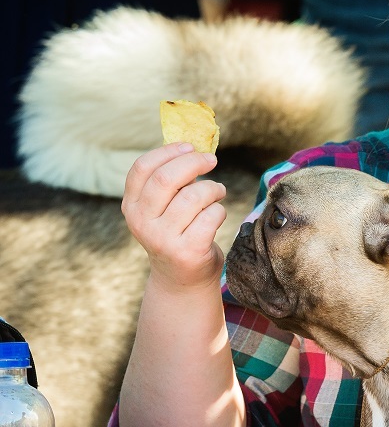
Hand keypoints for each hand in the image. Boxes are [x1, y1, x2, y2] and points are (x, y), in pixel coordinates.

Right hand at [122, 144, 226, 290]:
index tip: (189, 146)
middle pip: (166, 179)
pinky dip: (219, 210)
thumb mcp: (160, 210)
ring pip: (193, 196)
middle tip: (211, 160)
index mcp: (131, 207)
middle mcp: (142, 223)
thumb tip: (191, 147)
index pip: (142, 168)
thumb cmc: (176, 234)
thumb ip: (168, 182)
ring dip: (213, 188)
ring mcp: (163, 239)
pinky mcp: (187, 251)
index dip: (167, 151)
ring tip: (218, 191)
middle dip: (194, 163)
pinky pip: (210, 216)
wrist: (181, 280)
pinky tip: (217, 214)